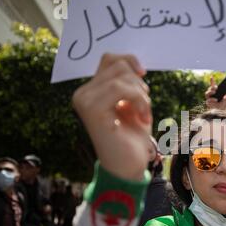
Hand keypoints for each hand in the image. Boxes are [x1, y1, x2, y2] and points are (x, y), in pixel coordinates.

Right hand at [72, 54, 151, 180]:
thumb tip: (132, 64)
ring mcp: (84, 101)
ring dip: (141, 95)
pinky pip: (121, 89)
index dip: (129, 61)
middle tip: (143, 107)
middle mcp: (82, 94)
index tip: (143, 74)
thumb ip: (127, 82)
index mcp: (90, 91)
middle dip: (138, 84)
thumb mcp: (132, 103)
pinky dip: (139, 101)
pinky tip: (142, 118)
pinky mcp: (92, 110)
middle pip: (117, 65)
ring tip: (143, 114)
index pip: (109, 59)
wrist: (128, 166)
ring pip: (121, 77)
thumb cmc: (132, 135)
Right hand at [205, 77, 225, 109]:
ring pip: (207, 93)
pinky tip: (216, 100)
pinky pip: (208, 100)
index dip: (211, 81)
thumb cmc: (221, 107)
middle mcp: (210, 96)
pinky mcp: (208, 103)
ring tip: (214, 92)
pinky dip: (212, 99)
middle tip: (216, 87)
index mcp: (214, 93)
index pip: (212, 86)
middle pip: (209, 89)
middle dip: (212, 87)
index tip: (211, 76)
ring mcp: (208, 99)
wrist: (220, 114)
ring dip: (210, 92)